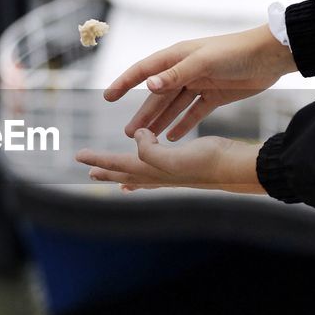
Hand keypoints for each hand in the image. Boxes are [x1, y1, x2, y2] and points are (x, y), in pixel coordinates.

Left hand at [75, 129, 264, 193]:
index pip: (118, 164)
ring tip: (115, 178)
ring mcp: (171, 172)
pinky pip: (158, 167)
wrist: (235, 168)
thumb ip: (150, 150)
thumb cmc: (207, 161)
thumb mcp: (174, 156)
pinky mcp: (184, 164)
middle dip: (106, 171)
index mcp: (152, 170)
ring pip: (141, 174)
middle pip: (125, 173)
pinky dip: (149, 166)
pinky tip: (152, 165)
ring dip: (125, 173)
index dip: (98, 160)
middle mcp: (159, 174)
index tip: (79, 156)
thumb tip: (136, 136)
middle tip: (88, 172)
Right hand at [103, 26, 296, 139]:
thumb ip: (176, 74)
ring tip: (146, 140)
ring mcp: (200, 83)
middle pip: (158, 95)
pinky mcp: (215, 96)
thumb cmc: (237, 53)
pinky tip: (172, 137)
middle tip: (129, 135)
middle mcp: (185, 69)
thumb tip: (148, 85)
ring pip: (174, 106)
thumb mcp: (205, 62)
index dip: (125, 83)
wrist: (271, 57)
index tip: (108, 96)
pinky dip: (183, 125)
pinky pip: (194, 113)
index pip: (144, 70)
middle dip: (143, 114)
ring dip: (160, 122)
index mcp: (178, 56)